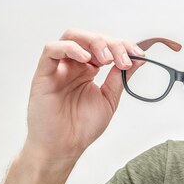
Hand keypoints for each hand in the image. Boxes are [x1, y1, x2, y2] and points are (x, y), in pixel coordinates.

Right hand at [24, 29, 145, 165]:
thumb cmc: (82, 127)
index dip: (123, 45)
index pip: (105, 46)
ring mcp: (58, 67)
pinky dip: (70, 48)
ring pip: (72, 36)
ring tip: (107, 59)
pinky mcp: (43, 73)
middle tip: (125, 59)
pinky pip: (51, 50)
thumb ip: (119, 77)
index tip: (139, 54)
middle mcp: (74, 64)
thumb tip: (138, 59)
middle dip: (111, 43)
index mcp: (88, 69)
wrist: (64, 147)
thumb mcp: (109, 98)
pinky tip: (87, 60)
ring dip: (93, 41)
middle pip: (91, 38)